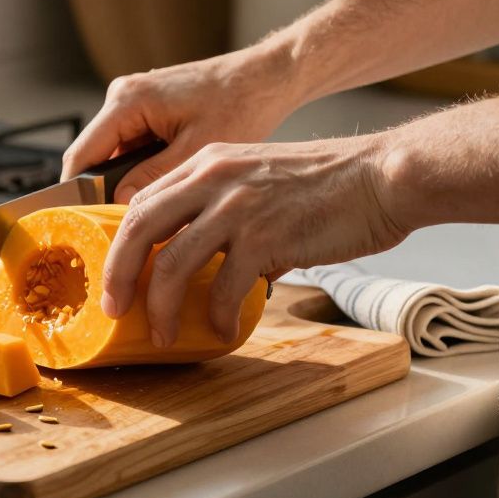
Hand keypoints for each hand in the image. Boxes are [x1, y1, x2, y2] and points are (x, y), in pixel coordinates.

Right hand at [61, 46, 304, 201]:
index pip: (81, 154)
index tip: (78, 223)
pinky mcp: (147, 106)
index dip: (75, 192)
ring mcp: (134, 99)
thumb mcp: (195, 151)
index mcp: (127, 101)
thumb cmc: (240, 105)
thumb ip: (152, 177)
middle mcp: (123, 95)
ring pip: (112, 151)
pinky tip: (157, 186)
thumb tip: (118, 203)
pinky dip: (137, 165)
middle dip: (101, 189)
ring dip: (122, 178)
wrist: (265, 78)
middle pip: (93, 154)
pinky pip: (130, 142)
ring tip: (141, 208)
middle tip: (116, 225)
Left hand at [102, 138, 410, 345]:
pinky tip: (222, 331)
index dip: (118, 245)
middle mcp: (213, 178)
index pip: (140, 203)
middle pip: (139, 229)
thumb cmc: (330, 183)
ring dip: (162, 306)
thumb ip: (224, 211)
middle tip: (114, 309)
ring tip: (163, 334)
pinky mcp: (267, 235)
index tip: (113, 278)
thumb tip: (209, 264)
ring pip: (173, 262)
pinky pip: (225, 286)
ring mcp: (238, 206)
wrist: (385, 176)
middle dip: (119, 275)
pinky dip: (217, 315)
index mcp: (207, 163)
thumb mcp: (259, 178)